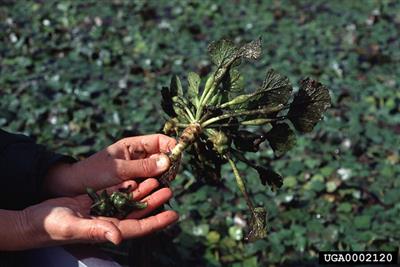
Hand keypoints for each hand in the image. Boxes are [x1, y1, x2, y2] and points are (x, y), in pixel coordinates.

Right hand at [12, 179, 177, 249]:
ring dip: (144, 190)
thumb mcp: (74, 228)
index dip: (157, 222)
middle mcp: (110, 221)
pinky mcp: (96, 201)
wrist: (36, 219)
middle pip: (139, 211)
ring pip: (130, 200)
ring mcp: (104, 210)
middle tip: (170, 189)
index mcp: (109, 231)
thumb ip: (96, 232)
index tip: (174, 214)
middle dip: (155, 202)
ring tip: (158, 179)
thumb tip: (118, 238)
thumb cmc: (52, 227)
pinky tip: (138, 176)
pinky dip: (128, 185)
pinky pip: (117, 192)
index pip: (140, 227)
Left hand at [45, 134, 175, 195]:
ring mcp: (138, 170)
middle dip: (170, 163)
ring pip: (160, 170)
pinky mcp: (136, 183)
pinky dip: (157, 186)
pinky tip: (158, 192)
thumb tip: (168, 161)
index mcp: (133, 145)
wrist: (74, 188)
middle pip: (163, 155)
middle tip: (172, 175)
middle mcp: (138, 156)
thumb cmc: (93, 173)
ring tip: (164, 186)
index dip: (171, 145)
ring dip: (165, 176)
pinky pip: (152, 182)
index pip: (160, 140)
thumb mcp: (118, 169)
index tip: (178, 157)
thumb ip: (143, 167)